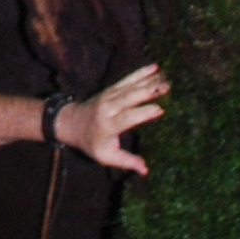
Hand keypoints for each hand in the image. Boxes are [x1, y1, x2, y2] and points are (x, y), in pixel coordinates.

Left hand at [67, 61, 167, 176]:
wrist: (71, 123)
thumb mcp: (105, 156)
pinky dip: (141, 73)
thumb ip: (126, 161)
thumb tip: (145, 170)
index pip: (127, 118)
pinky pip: (127, 79)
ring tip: (167, 78)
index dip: (143, 113)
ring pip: (131, 86)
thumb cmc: (91, 143)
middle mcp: (109, 108)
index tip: (160, 109)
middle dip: (149, 91)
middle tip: (168, 87)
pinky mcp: (111, 89)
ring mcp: (110, 96)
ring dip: (149, 81)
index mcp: (108, 125)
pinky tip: (155, 68)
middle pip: (130, 97)